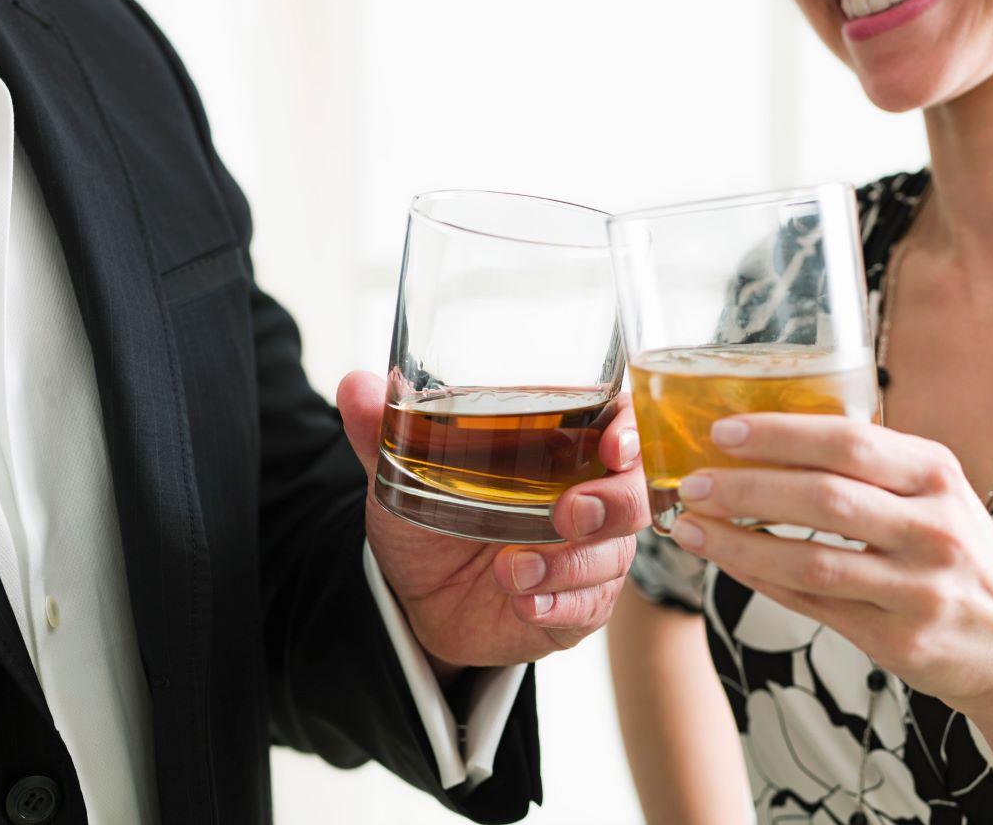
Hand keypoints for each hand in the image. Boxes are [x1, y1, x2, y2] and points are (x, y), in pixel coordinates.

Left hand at [336, 371, 647, 673]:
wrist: (417, 600)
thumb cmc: (429, 520)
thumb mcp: (400, 476)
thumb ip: (384, 432)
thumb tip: (357, 384)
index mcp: (559, 451)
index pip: (621, 427)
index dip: (634, 430)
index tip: (615, 441)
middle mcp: (586, 499)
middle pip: (635, 495)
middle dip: (613, 503)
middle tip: (566, 512)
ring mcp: (587, 556)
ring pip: (614, 556)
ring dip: (569, 563)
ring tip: (512, 570)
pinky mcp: (578, 607)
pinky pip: (589, 607)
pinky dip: (559, 605)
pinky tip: (525, 604)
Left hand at [667, 413, 992, 718]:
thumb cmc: (953, 550)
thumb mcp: (931, 493)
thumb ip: (866, 467)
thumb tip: (760, 439)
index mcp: (935, 474)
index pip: (848, 442)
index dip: (780, 435)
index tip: (723, 431)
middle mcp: (933, 528)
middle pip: (824, 499)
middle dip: (746, 488)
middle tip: (692, 482)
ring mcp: (918, 588)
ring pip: (810, 560)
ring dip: (738, 541)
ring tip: (690, 525)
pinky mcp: (899, 638)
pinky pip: (812, 603)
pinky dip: (759, 577)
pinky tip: (725, 559)